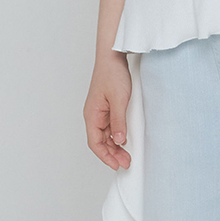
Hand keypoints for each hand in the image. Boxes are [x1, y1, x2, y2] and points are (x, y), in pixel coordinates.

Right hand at [84, 54, 131, 171]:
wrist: (113, 56)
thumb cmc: (112, 74)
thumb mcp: (119, 100)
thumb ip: (118, 122)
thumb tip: (119, 141)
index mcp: (92, 115)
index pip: (95, 143)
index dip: (105, 156)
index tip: (116, 165)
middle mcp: (94, 115)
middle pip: (100, 142)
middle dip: (112, 154)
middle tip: (126, 162)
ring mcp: (100, 111)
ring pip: (105, 135)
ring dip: (115, 146)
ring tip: (127, 155)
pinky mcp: (107, 107)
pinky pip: (110, 127)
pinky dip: (117, 135)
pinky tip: (125, 139)